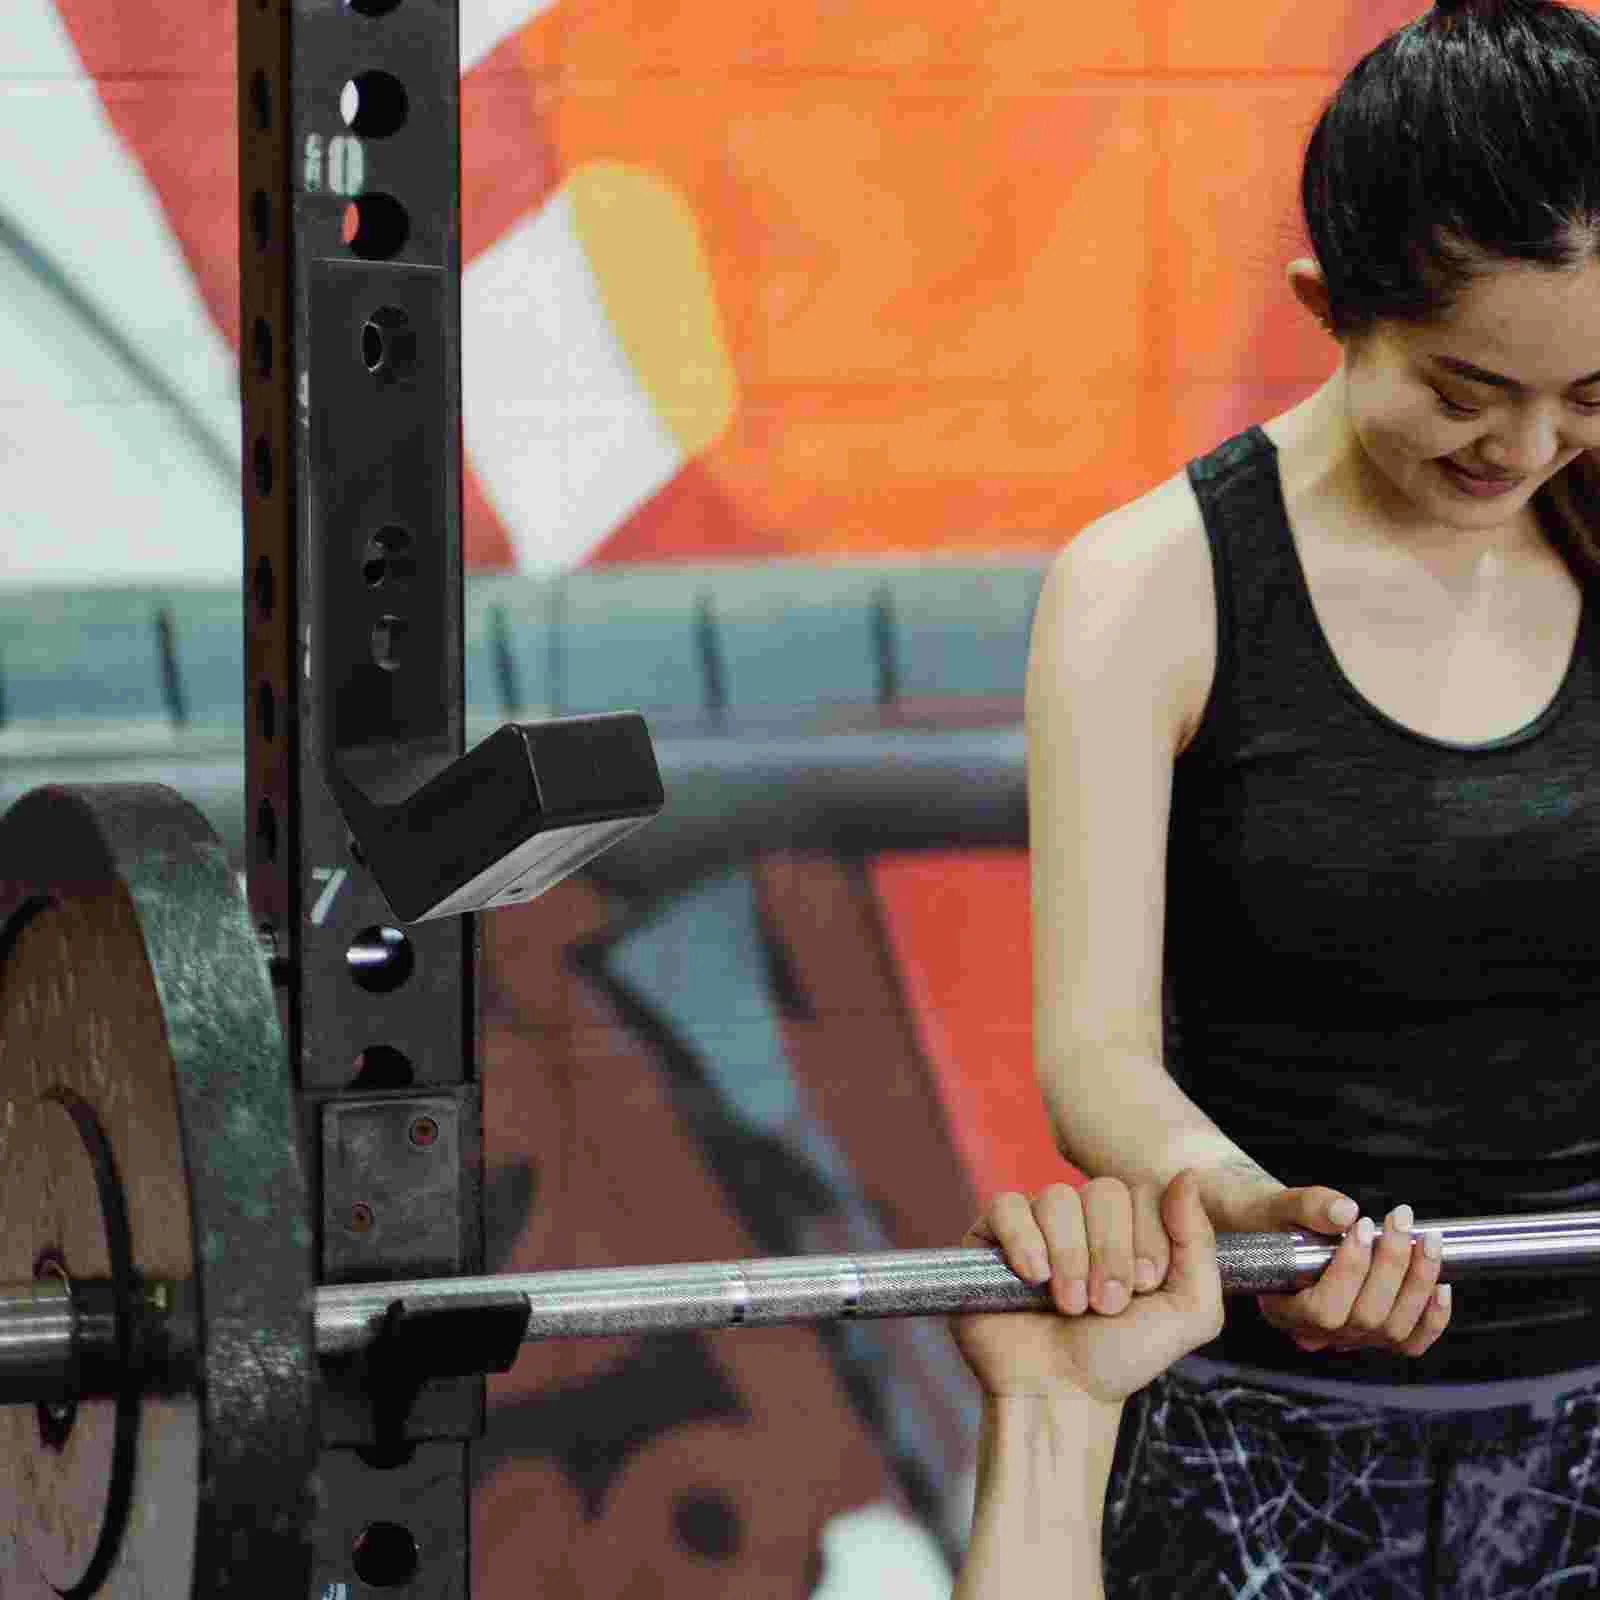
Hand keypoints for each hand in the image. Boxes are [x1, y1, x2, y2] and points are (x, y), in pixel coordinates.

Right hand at [949, 1170, 1223, 1406]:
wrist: (1061, 1393)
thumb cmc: (1121, 1355)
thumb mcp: (1188, 1311)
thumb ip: (1199, 1244)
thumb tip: (1188, 1175)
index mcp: (1130, 1226)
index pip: (1144, 1192)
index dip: (1147, 1239)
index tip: (1144, 1289)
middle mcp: (1084, 1216)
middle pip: (1103, 1190)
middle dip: (1110, 1255)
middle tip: (1105, 1306)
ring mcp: (1037, 1221)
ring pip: (1057, 1198)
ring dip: (1070, 1259)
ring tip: (1068, 1304)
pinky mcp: (992, 1233)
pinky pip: (1007, 1205)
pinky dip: (1024, 1241)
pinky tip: (1032, 1279)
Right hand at [1218, 1185, 1453, 1357]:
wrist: (1277, 1232)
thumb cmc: (1272, 1223)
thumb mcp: (1276, 1206)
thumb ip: (1306, 1206)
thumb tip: (1344, 1212)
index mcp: (1283, 1309)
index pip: (1323, 1310)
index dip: (1350, 1270)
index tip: (1361, 1225)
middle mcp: (1317, 1334)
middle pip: (1366, 1317)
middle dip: (1392, 1265)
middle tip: (1400, 1219)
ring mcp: (1349, 1339)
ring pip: (1394, 1329)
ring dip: (1418, 1283)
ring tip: (1425, 1239)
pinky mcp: (1375, 1337)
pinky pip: (1411, 1342)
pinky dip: (1432, 1318)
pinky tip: (1440, 1284)